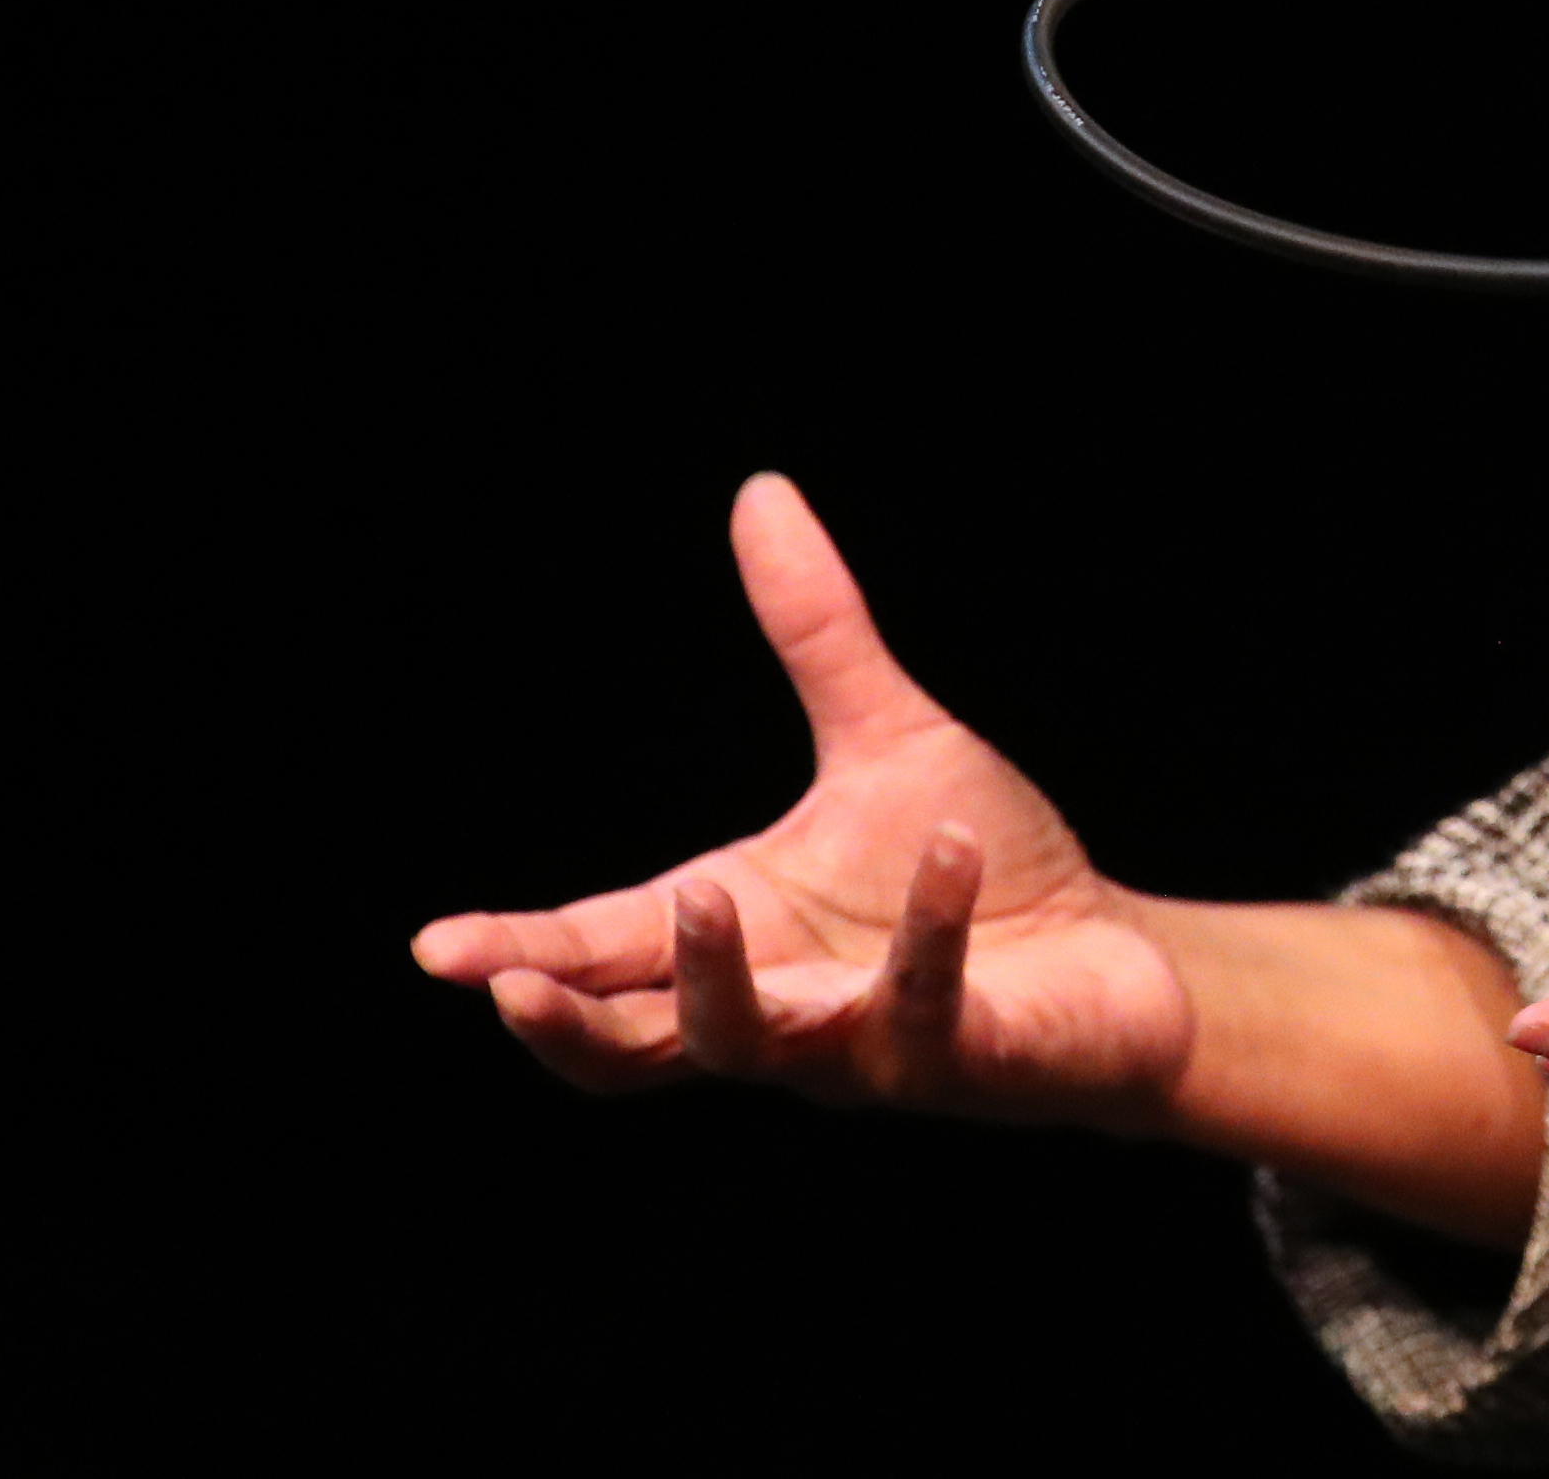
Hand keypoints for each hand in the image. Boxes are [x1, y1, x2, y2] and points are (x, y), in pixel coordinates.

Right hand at [409, 473, 1194, 1124]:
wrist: (1115, 958)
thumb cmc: (985, 864)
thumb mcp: (886, 737)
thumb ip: (815, 633)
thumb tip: (761, 491)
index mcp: (745, 934)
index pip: (605, 956)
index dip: (521, 958)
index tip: (433, 949)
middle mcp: (781, 1010)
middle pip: (641, 1045)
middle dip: (573, 1019)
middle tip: (508, 985)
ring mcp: (861, 1048)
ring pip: (756, 1048)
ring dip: (721, 982)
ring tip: (706, 898)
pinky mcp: (959, 1056)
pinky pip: (928, 1004)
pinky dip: (932, 930)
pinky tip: (949, 852)